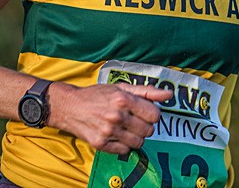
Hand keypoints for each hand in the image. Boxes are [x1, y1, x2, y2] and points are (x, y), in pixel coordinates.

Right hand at [47, 82, 172, 154]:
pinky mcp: (101, 144)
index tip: (145, 112)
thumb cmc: (97, 95)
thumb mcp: (121, 88)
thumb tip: (168, 95)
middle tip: (135, 120)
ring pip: (139, 142)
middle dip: (145, 125)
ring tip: (128, 128)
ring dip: (137, 136)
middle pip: (148, 130)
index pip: (154, 115)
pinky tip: (118, 135)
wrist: (70, 106)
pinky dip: (125, 144)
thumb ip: (146, 92)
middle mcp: (116, 116)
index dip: (153, 114)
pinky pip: (125, 150)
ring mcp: (108, 132)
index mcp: (123, 99)